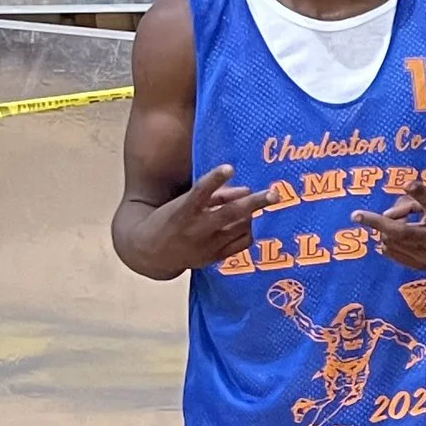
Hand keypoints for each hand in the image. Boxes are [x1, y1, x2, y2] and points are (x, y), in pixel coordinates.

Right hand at [141, 166, 277, 274]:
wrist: (152, 253)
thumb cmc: (171, 220)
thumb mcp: (184, 204)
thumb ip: (215, 196)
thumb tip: (246, 190)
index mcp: (183, 211)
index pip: (200, 192)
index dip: (214, 179)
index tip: (229, 167)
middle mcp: (196, 229)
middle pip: (230, 214)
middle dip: (254, 203)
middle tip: (273, 193)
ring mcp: (208, 246)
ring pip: (241, 228)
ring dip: (250, 214)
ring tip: (250, 207)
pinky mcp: (215, 258)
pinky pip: (243, 243)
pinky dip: (249, 231)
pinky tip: (246, 224)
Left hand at [351, 181, 425, 270]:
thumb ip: (418, 201)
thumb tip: (388, 213)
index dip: (420, 193)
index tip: (409, 183)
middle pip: (400, 232)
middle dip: (375, 223)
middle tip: (357, 215)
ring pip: (392, 242)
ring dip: (385, 230)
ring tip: (394, 222)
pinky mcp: (423, 266)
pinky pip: (395, 255)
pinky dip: (387, 244)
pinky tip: (389, 238)